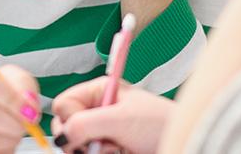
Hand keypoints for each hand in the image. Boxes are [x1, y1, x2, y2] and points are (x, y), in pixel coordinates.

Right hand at [52, 78, 173, 153]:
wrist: (178, 141)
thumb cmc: (160, 124)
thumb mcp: (122, 119)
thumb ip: (87, 123)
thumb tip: (62, 135)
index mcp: (99, 91)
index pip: (63, 104)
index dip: (71, 118)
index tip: (86, 127)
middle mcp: (96, 110)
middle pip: (64, 127)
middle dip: (79, 139)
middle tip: (99, 142)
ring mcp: (99, 131)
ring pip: (74, 146)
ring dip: (90, 151)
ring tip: (113, 148)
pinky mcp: (104, 149)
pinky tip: (115, 152)